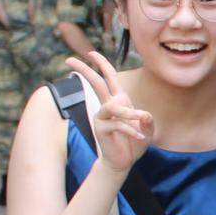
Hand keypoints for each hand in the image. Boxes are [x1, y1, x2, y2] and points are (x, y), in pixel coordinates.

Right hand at [64, 52, 153, 173]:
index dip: (101, 64)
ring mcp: (102, 117)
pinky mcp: (101, 129)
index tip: (90, 53)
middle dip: (84, 70)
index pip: (108, 78)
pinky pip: (118, 124)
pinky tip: (140, 137)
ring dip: (128, 113)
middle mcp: (107, 106)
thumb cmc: (134, 143)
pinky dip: (132, 130)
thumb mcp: (147, 128)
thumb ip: (147, 119)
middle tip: (68, 60)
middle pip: (95, 83)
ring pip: (112, 106)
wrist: (124, 161)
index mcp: (118, 100)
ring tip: (140, 122)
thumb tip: (142, 114)